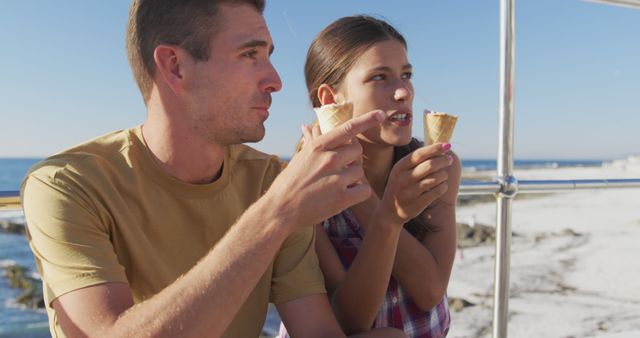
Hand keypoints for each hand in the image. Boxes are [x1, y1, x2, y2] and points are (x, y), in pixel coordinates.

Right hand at [265, 110, 384, 230]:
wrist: (280, 209)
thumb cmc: (289, 182)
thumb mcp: (299, 157)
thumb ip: (311, 141)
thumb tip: (310, 125)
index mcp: (318, 147)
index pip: (348, 128)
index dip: (367, 120)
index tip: (380, 114)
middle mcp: (329, 159)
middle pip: (357, 150)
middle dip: (352, 157)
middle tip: (340, 168)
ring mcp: (336, 179)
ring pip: (360, 171)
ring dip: (353, 177)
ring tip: (336, 184)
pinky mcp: (341, 198)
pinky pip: (364, 190)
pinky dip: (358, 193)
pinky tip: (346, 195)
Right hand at [378, 143, 452, 225]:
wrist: (390, 211)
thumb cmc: (400, 186)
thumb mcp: (401, 171)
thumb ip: (416, 160)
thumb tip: (440, 147)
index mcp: (399, 168)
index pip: (419, 154)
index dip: (435, 148)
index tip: (446, 145)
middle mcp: (403, 179)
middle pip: (430, 165)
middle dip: (443, 160)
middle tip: (449, 160)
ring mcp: (410, 192)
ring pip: (435, 178)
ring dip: (444, 174)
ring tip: (444, 174)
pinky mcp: (418, 203)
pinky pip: (437, 191)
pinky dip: (443, 186)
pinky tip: (442, 185)